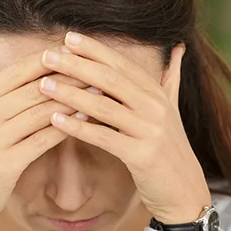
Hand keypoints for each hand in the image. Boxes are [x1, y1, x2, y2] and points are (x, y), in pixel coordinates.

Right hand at [0, 46, 91, 230]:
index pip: (18, 71)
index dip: (47, 59)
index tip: (74, 51)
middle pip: (34, 89)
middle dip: (68, 77)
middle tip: (96, 69)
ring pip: (41, 113)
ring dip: (73, 100)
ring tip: (99, 91)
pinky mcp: (6, 164)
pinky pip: (43, 140)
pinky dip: (66, 127)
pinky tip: (86, 120)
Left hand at [36, 31, 211, 224]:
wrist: (186, 192)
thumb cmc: (171, 151)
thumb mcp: (174, 110)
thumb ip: (170, 79)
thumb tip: (179, 48)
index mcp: (157, 94)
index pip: (121, 64)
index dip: (94, 50)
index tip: (68, 38)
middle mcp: (155, 108)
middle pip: (110, 79)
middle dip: (76, 65)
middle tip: (47, 56)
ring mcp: (150, 131)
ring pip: (104, 106)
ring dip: (71, 94)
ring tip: (44, 85)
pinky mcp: (142, 155)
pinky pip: (104, 137)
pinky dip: (78, 128)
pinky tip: (55, 121)